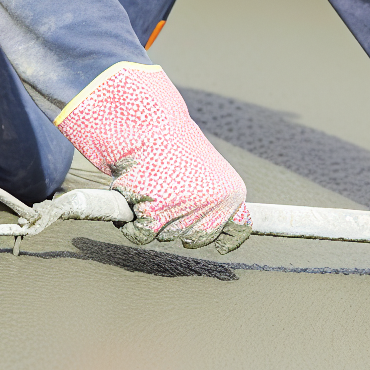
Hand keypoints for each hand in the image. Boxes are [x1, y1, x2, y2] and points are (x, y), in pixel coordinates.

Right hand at [55, 61, 250, 252]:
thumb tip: (223, 239)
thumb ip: (215, 201)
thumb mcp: (209, 170)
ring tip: (151, 185)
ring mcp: (185, 211)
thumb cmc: (175, 145)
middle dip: (178, 224)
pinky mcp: (154, 214)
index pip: (238, 230)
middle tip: (167, 193)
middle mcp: (214, 205)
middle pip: (195, 239)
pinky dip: (131, 222)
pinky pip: (141, 234)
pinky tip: (133, 195)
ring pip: (165, 236)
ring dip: (153, 219)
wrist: (148, 124)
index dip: (225, 239)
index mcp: (233, 193)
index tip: (220, 246)